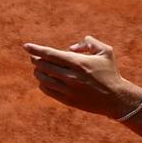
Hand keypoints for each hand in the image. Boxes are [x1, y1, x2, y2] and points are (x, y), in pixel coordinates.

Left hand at [22, 36, 141, 118]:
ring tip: (39, 67)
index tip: (25, 46)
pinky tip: (44, 79)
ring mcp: (68, 90)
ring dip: (38, 71)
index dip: (36, 49)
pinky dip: (43, 83)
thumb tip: (70, 48)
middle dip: (36, 59)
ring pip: (43, 78)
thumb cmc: (110, 72)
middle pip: (43, 65)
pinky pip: (47, 90)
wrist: (116, 98)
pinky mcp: (67, 100)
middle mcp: (71, 76)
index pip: (50, 54)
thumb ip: (88, 42)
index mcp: (78, 63)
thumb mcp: (105, 52)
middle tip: (34, 56)